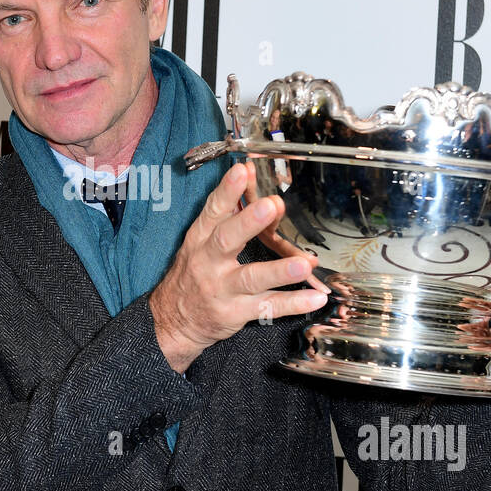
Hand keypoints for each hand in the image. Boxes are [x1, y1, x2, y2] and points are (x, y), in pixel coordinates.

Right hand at [149, 162, 330, 372]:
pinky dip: (293, 303)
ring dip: (279, 270)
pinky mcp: (236, 312)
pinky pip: (268, 308)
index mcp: (200, 239)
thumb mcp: (201, 240)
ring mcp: (223, 289)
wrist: (174, 320)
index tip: (242, 171)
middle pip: (227, 240)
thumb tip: (246, 170)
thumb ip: (226, 208)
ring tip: (304, 263)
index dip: (228, 191)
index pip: (213, 211)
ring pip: (252, 278)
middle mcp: (209, 262)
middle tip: (272, 206)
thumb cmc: (194, 273)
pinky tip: (315, 298)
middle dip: (249, 222)